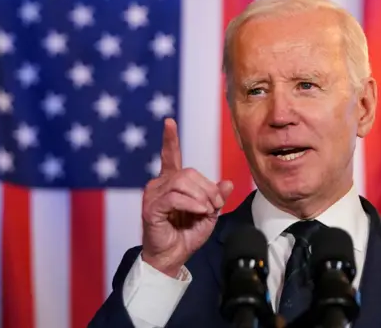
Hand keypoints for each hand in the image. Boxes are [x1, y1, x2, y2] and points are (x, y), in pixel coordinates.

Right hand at [141, 118, 233, 276]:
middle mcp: (159, 184)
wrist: (173, 258)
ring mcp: (153, 195)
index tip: (169, 122)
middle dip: (208, 188)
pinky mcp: (151, 207)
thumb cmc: (187, 235)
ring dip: (202, 196)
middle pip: (189, 172)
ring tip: (207, 211)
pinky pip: (175, 197)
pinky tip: (201, 211)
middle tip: (215, 205)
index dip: (170, 139)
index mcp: (171, 183)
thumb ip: (217, 197)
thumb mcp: (209, 213)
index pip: (170, 156)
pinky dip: (192, 204)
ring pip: (183, 182)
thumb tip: (228, 182)